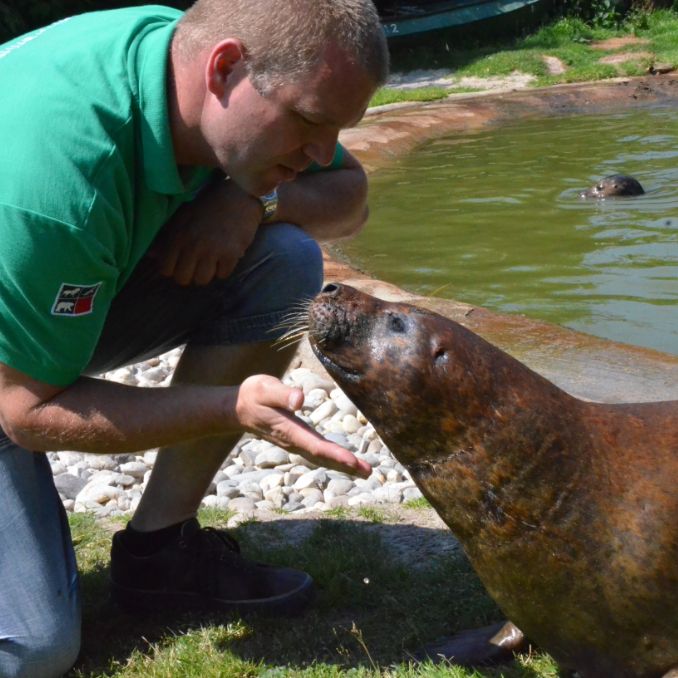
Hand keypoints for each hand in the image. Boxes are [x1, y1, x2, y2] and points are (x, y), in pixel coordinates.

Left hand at [150, 179, 261, 285]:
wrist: (239, 195)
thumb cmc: (208, 206)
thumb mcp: (183, 217)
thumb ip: (166, 238)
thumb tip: (150, 255)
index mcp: (178, 236)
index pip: (166, 269)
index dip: (173, 269)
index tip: (182, 263)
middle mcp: (193, 245)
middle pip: (183, 279)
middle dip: (189, 274)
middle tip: (197, 265)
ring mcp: (212, 251)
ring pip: (202, 280)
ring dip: (207, 273)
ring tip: (212, 261)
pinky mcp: (231, 254)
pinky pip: (223, 275)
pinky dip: (224, 268)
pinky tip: (226, 255)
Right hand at [235, 374, 370, 477]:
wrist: (237, 408)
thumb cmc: (252, 395)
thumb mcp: (265, 388)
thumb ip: (282, 394)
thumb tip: (301, 400)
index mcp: (289, 430)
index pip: (315, 446)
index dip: (335, 454)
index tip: (353, 461)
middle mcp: (293, 441)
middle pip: (323, 457)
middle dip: (346, 466)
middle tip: (369, 473)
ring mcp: (295, 443)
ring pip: (322, 458)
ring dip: (343, 466)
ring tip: (364, 471)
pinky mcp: (296, 440)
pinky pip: (318, 453)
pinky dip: (334, 459)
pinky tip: (346, 462)